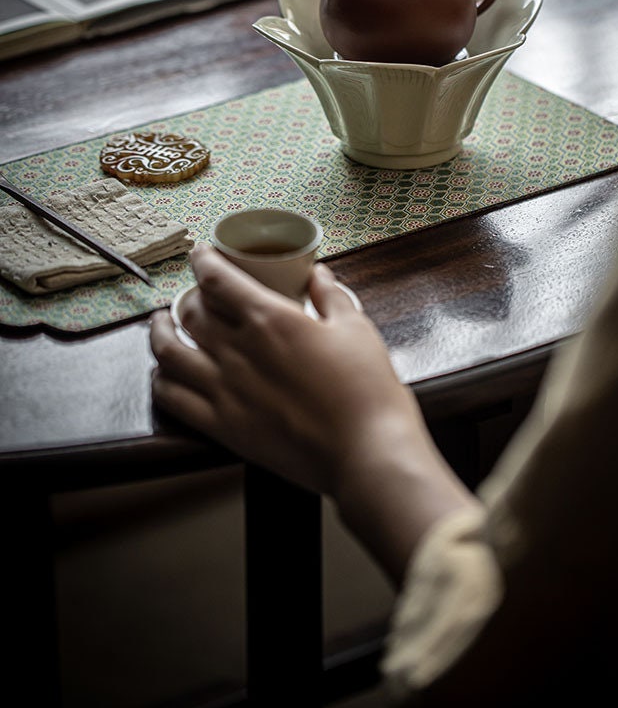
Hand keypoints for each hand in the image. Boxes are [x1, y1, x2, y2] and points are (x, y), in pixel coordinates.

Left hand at [151, 245, 417, 490]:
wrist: (365, 453)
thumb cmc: (367, 391)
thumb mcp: (356, 330)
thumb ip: (331, 297)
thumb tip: (318, 275)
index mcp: (270, 320)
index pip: (218, 279)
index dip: (202, 260)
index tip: (200, 253)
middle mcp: (238, 351)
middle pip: (190, 312)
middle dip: (187, 295)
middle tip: (193, 293)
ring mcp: (225, 391)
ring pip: (169, 353)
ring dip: (159, 333)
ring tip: (161, 324)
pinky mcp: (223, 427)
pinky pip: (173, 399)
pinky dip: (161, 381)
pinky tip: (164, 374)